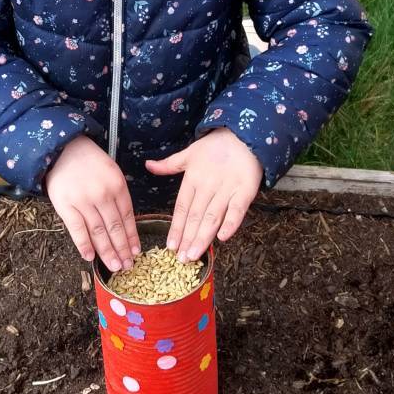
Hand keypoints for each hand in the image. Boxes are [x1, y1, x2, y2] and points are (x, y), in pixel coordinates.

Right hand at [44, 135, 139, 272]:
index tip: (136, 252)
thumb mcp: (111, 172)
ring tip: (115, 266)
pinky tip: (90, 257)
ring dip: (108, 252)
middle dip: (122, 249)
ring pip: (98, 232)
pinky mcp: (66, 206)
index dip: (132, 236)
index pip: (128, 217)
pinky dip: (84, 245)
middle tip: (128, 266)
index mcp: (117, 185)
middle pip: (115, 228)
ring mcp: (83, 201)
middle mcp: (102, 194)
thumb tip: (125, 224)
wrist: (63, 149)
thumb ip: (118, 195)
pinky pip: (77, 229)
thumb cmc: (89, 162)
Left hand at [145, 128, 262, 262]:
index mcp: (193, 179)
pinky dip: (231, 223)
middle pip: (195, 216)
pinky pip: (237, 209)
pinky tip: (223, 237)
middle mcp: (208, 186)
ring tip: (194, 254)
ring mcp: (227, 189)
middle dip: (188, 238)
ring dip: (203, 237)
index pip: (182, 208)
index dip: (176, 227)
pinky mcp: (245, 190)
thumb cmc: (215, 146)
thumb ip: (169, 165)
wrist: (243, 134)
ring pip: (212, 216)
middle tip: (181, 259)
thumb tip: (148, 165)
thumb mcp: (189, 154)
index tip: (171, 245)